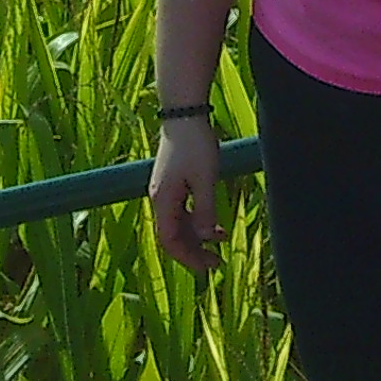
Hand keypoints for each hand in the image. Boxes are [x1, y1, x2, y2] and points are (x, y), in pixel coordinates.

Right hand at [148, 120, 225, 273]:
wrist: (184, 113)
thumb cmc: (195, 144)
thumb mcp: (205, 179)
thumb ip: (205, 210)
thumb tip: (204, 237)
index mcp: (163, 200)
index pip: (170, 241)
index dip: (188, 258)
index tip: (209, 267)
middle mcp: (159, 198)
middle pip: (173, 236)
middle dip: (194, 251)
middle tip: (217, 263)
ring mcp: (165, 189)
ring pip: (178, 224)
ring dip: (197, 237)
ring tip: (221, 242)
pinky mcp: (172, 181)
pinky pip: (182, 210)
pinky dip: (196, 220)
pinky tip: (215, 224)